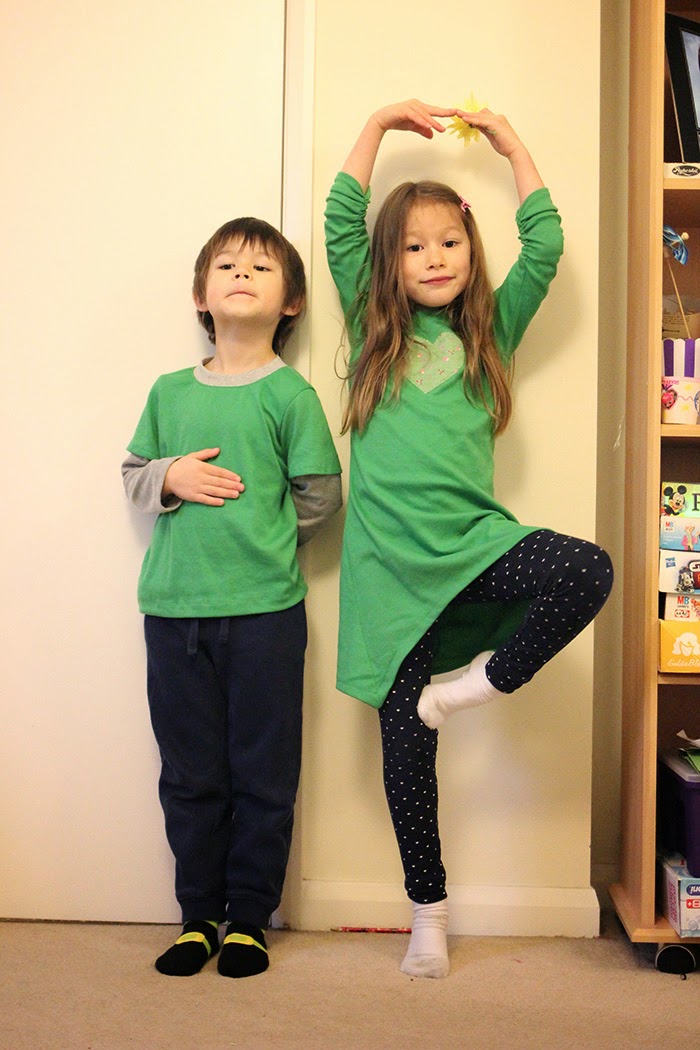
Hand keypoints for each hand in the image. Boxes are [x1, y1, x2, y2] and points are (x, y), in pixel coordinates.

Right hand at [163, 448, 244, 506]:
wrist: (166, 477)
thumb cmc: (181, 466)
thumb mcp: (193, 456)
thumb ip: (206, 453)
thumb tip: (218, 449)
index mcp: (202, 467)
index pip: (219, 471)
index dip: (229, 475)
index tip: (239, 479)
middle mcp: (201, 477)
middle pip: (219, 482)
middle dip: (231, 485)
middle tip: (242, 488)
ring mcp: (197, 487)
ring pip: (214, 491)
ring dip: (226, 493)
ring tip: (236, 495)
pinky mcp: (193, 496)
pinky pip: (205, 499)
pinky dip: (213, 501)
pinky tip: (222, 502)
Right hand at [343, 99, 457, 190]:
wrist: (381, 120)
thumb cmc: (396, 121)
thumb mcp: (413, 127)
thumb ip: (423, 130)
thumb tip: (432, 135)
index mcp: (419, 108)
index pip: (434, 111)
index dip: (445, 112)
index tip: (456, 112)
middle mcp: (416, 104)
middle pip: (432, 110)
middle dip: (444, 113)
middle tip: (456, 114)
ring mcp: (410, 106)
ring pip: (425, 115)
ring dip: (433, 122)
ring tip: (441, 129)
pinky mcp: (404, 110)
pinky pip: (415, 116)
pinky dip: (422, 121)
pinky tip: (428, 126)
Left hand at [454, 109, 523, 158]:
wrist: (514, 150)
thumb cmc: (505, 146)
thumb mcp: (491, 136)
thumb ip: (483, 129)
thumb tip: (474, 125)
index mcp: (497, 120)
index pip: (483, 115)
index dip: (473, 115)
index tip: (463, 116)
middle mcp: (497, 117)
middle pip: (480, 113)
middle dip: (468, 113)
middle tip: (457, 113)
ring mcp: (497, 120)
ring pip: (480, 116)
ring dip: (469, 115)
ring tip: (458, 115)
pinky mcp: (496, 124)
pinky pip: (482, 121)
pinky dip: (473, 120)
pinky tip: (465, 120)